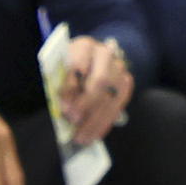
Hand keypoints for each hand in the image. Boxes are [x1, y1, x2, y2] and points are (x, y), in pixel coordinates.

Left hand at [57, 34, 131, 149]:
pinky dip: (104, 124)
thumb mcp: (60, 68)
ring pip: (110, 98)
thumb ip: (59, 83)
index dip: (71, 87)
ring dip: (95, 121)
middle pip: (100, 81)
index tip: (64, 108)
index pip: (78, 64)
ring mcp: (119, 69)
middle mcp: (105, 55)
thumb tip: (63, 109)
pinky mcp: (126, 84)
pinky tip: (94, 136)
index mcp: (84, 46)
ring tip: (81, 138)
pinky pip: (117, 107)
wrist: (96, 57)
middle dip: (86, 105)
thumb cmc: (70, 66)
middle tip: (73, 122)